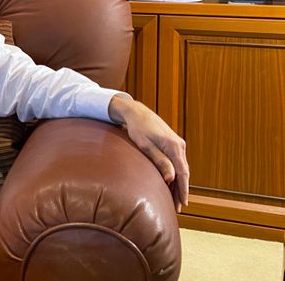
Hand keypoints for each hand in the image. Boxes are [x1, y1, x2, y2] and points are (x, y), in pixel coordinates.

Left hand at [109, 94, 188, 211]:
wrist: (137, 113)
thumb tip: (171, 179)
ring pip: (182, 168)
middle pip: (184, 172)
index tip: (183, 203)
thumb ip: (159, 161)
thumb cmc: (137, 129)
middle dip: (181, 190)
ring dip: (179, 183)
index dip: (183, 190)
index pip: (183, 173)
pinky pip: (178, 163)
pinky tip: (172, 184)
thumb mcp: (145, 146)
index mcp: (174, 146)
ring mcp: (178, 144)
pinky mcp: (174, 144)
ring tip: (175, 200)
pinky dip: (176, 174)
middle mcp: (179, 145)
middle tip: (178, 208)